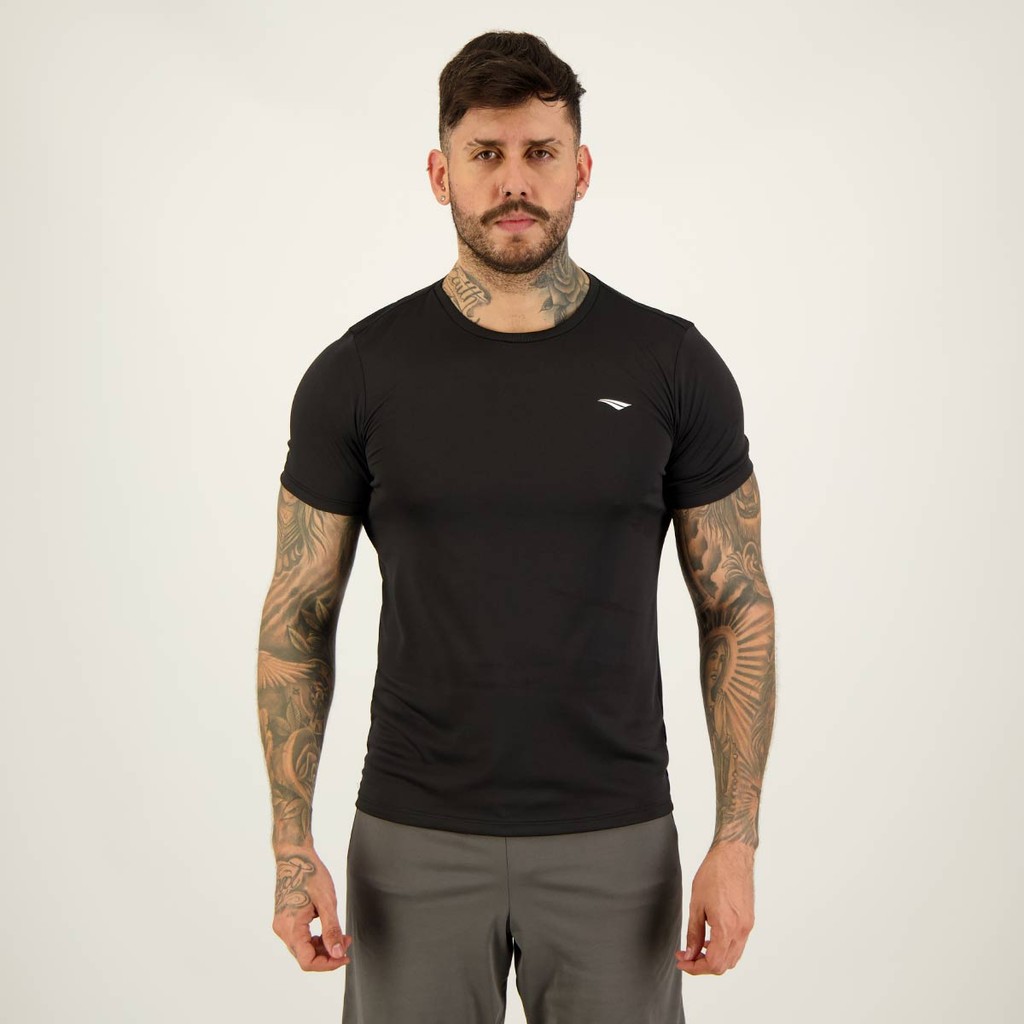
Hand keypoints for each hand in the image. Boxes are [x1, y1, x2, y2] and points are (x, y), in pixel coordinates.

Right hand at [272, 844, 352, 970]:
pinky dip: (314, 939)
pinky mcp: (285, 919)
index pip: (307, 962)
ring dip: (322, 947)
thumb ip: (332, 930)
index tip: (345, 955)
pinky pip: (299, 938)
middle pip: (305, 957)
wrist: (294, 855)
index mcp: (290, 927)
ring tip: (341, 935)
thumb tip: (337, 954)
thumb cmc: (311, 874)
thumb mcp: (327, 902)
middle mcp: (282, 929)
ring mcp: (282, 925)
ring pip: (302, 949)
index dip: (328, 964)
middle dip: (328, 954)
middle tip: (347, 941)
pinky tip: (327, 930)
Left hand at [675, 840, 754, 975]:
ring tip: (696, 948)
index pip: (714, 964)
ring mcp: (748, 926)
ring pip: (732, 957)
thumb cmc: (713, 874)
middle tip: (685, 956)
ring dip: (714, 958)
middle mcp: (741, 931)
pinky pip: (738, 944)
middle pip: (724, 965)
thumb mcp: (696, 904)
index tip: (682, 962)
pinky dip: (723, 948)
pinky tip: (710, 938)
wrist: (733, 855)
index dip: (695, 968)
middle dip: (703, 965)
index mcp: (727, 927)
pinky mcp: (749, 920)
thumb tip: (690, 955)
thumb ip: (694, 933)